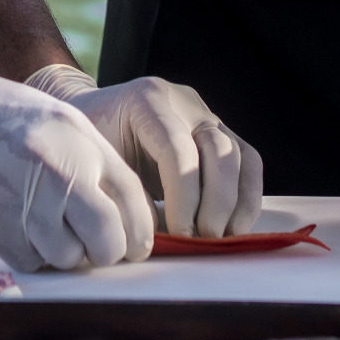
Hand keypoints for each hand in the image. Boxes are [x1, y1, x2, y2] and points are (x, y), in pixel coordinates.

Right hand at [0, 53, 155, 270]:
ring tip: (45, 228)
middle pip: (107, 240)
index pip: (133, 201)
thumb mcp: (55, 121)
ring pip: (67, 258)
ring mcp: (22, 198)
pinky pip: (27, 261)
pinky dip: (29, 254)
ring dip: (63, 254)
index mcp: (80, 140)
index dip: (141, 233)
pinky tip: (15, 225)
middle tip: (91, 247)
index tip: (133, 246)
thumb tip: (121, 216)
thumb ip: (90, 162)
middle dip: (104, 253)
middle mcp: (57, 170)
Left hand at [28, 65, 264, 237]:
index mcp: (148, 99)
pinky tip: (234, 227)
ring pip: (240, 157)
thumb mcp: (96, 160)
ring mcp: (207, 115)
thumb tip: (158, 236)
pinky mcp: (221, 134)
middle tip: (202, 240)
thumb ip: (125, 191)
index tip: (179, 234)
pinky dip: (248, 197)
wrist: (94, 114)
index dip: (184, 198)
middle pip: (218, 151)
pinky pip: (248, 163)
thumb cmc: (90, 141)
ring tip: (219, 239)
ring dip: (235, 204)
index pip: (178, 150)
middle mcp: (185, 102)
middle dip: (215, 203)